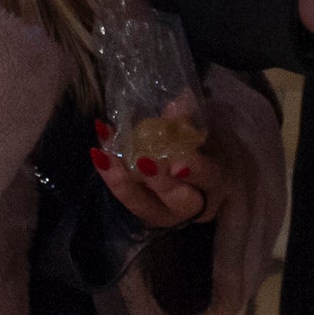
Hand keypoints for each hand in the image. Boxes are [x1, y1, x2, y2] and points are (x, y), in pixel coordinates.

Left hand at [90, 97, 218, 228]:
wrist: (197, 181)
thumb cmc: (205, 151)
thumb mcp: (205, 134)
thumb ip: (190, 121)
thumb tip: (177, 101)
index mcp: (216, 184)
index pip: (208, 178)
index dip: (194, 171)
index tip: (177, 164)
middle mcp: (192, 206)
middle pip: (176, 200)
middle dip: (157, 180)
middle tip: (140, 160)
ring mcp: (165, 213)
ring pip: (144, 204)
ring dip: (121, 179)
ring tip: (104, 154)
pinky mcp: (143, 211)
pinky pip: (126, 197)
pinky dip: (110, 176)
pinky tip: (97, 153)